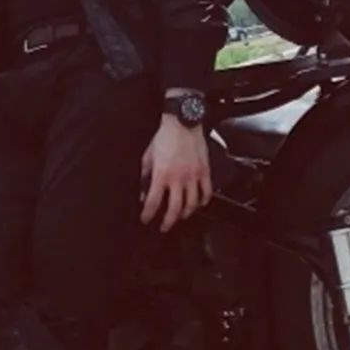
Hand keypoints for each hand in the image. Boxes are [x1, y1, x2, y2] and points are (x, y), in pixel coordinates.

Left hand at [140, 116, 211, 232]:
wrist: (182, 123)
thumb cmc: (165, 137)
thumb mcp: (148, 156)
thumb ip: (144, 175)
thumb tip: (142, 190)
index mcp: (162, 174)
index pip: (153, 202)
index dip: (147, 214)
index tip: (145, 218)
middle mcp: (178, 178)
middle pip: (175, 209)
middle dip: (168, 222)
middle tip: (164, 226)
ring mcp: (193, 176)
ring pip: (192, 204)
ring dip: (186, 214)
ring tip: (181, 216)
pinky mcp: (204, 171)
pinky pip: (206, 191)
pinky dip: (203, 201)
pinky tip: (199, 204)